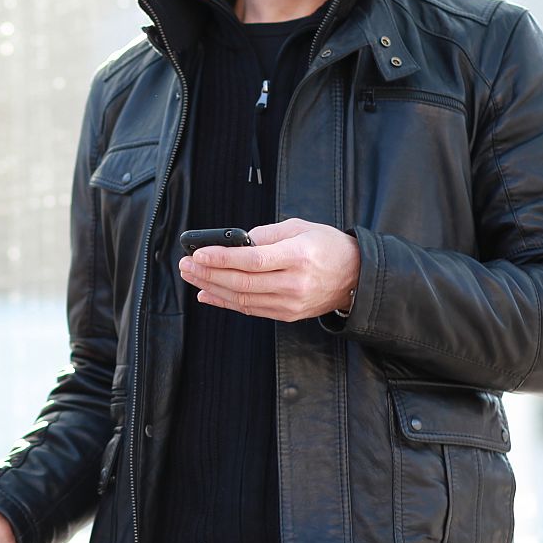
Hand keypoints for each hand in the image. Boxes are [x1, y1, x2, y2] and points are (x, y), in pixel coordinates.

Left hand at [178, 218, 360, 321]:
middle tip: (187, 264)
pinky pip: (250, 310)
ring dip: (212, 288)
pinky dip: (226, 302)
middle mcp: (294, 283)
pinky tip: (207, 293)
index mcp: (298, 256)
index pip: (253, 260)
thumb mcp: (300, 227)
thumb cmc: (327, 246)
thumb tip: (234, 242)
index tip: (199, 253)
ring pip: (243, 298)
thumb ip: (266, 234)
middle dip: (209, 274)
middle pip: (242, 282)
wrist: (355, 277)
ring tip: (191, 276)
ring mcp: (291, 303)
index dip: (222, 258)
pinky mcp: (287, 315)